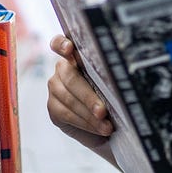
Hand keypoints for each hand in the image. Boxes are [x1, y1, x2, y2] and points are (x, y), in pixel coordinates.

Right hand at [47, 34, 114, 150]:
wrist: (106, 124)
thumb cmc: (112, 99)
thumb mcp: (112, 85)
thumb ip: (107, 76)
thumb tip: (119, 77)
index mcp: (77, 56)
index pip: (60, 43)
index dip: (62, 44)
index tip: (69, 49)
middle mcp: (62, 68)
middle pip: (70, 77)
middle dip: (88, 96)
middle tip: (103, 111)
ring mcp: (54, 87)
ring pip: (68, 98)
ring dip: (89, 114)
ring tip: (106, 126)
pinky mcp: (52, 106)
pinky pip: (66, 114)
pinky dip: (84, 123)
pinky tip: (98, 128)